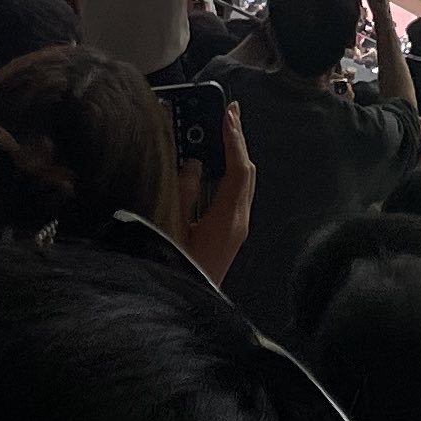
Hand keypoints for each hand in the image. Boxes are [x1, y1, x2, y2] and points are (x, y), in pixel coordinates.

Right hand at [184, 108, 256, 285]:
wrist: (190, 308)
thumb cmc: (178, 270)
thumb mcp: (173, 230)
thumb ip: (184, 194)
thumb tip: (194, 164)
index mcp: (227, 219)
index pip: (239, 169)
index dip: (234, 139)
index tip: (228, 113)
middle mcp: (239, 222)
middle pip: (247, 172)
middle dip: (238, 140)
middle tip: (229, 112)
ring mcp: (238, 229)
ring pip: (244, 182)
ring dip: (235, 155)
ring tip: (223, 130)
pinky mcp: (232, 234)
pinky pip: (238, 193)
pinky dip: (231, 171)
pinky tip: (218, 163)